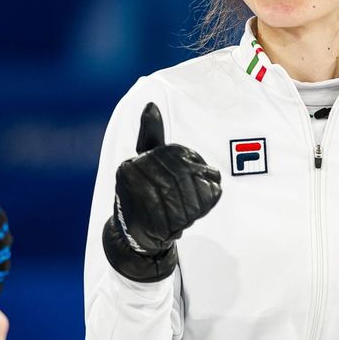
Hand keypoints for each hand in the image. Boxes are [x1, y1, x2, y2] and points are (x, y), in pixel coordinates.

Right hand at [101, 102, 221, 282]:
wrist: (133, 234)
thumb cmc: (144, 192)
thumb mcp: (147, 161)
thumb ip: (151, 135)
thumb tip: (150, 105)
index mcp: (133, 163)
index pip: (174, 156)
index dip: (194, 163)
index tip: (203, 173)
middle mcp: (132, 181)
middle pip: (180, 179)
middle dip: (196, 186)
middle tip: (206, 192)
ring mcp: (139, 205)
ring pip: (183, 198)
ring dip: (196, 204)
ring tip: (197, 208)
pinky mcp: (150, 226)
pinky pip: (184, 218)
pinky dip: (194, 218)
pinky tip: (192, 219)